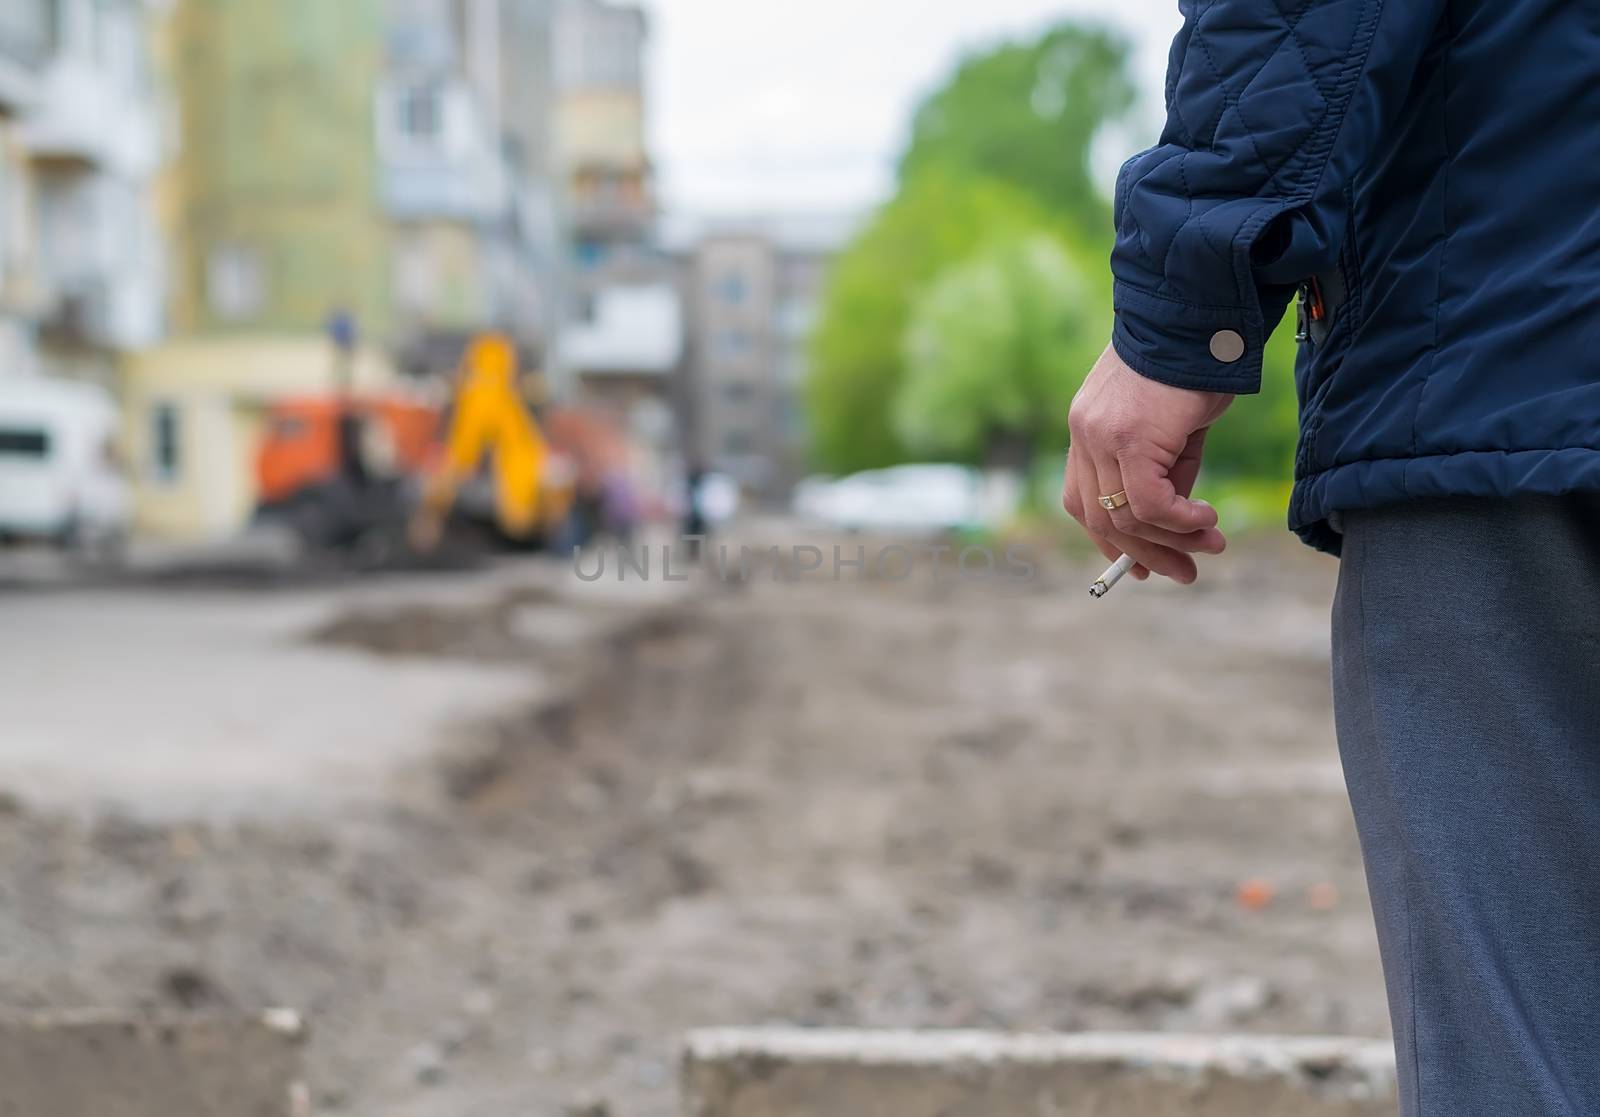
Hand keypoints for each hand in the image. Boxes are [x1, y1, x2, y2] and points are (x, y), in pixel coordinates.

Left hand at [1062, 345, 1233, 584]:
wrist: (1197, 315)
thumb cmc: (1194, 364)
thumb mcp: (1175, 429)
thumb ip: (1167, 473)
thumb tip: (1175, 524)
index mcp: (1085, 430)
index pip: (1083, 501)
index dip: (1111, 540)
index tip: (1142, 567)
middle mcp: (1082, 435)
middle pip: (1099, 518)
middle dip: (1144, 554)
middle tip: (1184, 573)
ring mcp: (1099, 437)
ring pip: (1125, 517)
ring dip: (1172, 540)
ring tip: (1211, 546)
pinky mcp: (1127, 439)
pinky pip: (1148, 503)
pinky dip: (1179, 520)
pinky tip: (1206, 521)